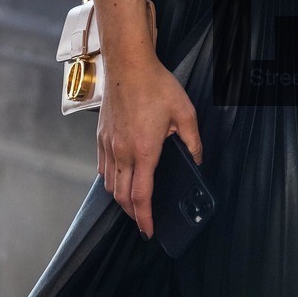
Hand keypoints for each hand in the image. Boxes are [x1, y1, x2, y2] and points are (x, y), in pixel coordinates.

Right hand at [95, 51, 202, 238]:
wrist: (128, 65)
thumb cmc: (156, 85)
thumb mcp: (185, 113)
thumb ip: (193, 142)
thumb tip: (197, 160)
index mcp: (143, 151)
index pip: (141, 196)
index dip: (145, 218)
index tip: (149, 231)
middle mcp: (122, 153)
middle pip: (122, 197)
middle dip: (133, 215)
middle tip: (143, 222)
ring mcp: (108, 145)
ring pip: (110, 184)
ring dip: (121, 199)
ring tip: (133, 203)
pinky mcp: (100, 137)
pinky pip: (103, 168)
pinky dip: (111, 180)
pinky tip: (120, 179)